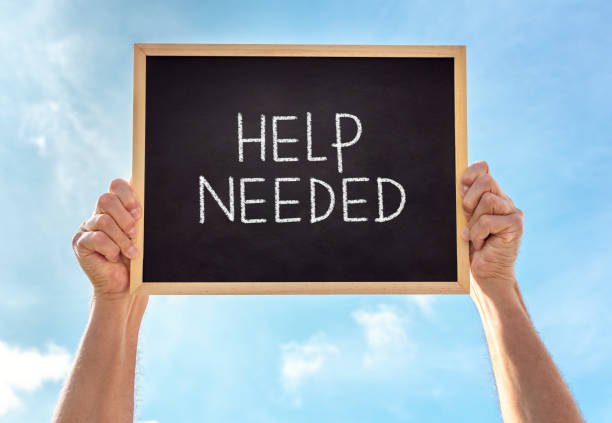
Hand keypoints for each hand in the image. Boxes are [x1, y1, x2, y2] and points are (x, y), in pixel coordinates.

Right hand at [72, 178, 141, 300]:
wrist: (126, 287)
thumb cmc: (137, 260)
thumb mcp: (143, 235)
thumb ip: (142, 215)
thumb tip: (146, 187)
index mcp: (116, 208)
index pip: (117, 186)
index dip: (128, 195)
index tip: (139, 212)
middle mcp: (99, 214)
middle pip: (106, 199)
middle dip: (124, 216)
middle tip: (135, 233)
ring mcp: (87, 228)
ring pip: (104, 221)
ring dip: (122, 238)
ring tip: (132, 252)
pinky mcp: (80, 243)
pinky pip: (97, 238)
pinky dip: (111, 249)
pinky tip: (114, 258)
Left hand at [460, 161, 523, 291]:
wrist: (483, 273)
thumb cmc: (469, 247)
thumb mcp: (463, 219)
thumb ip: (463, 200)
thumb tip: (461, 182)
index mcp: (490, 195)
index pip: (483, 169)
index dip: (470, 173)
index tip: (462, 187)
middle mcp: (503, 200)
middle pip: (486, 180)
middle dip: (469, 200)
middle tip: (466, 218)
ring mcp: (512, 211)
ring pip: (488, 200)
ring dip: (474, 221)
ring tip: (474, 236)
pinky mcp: (516, 225)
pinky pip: (489, 220)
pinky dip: (478, 233)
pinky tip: (481, 243)